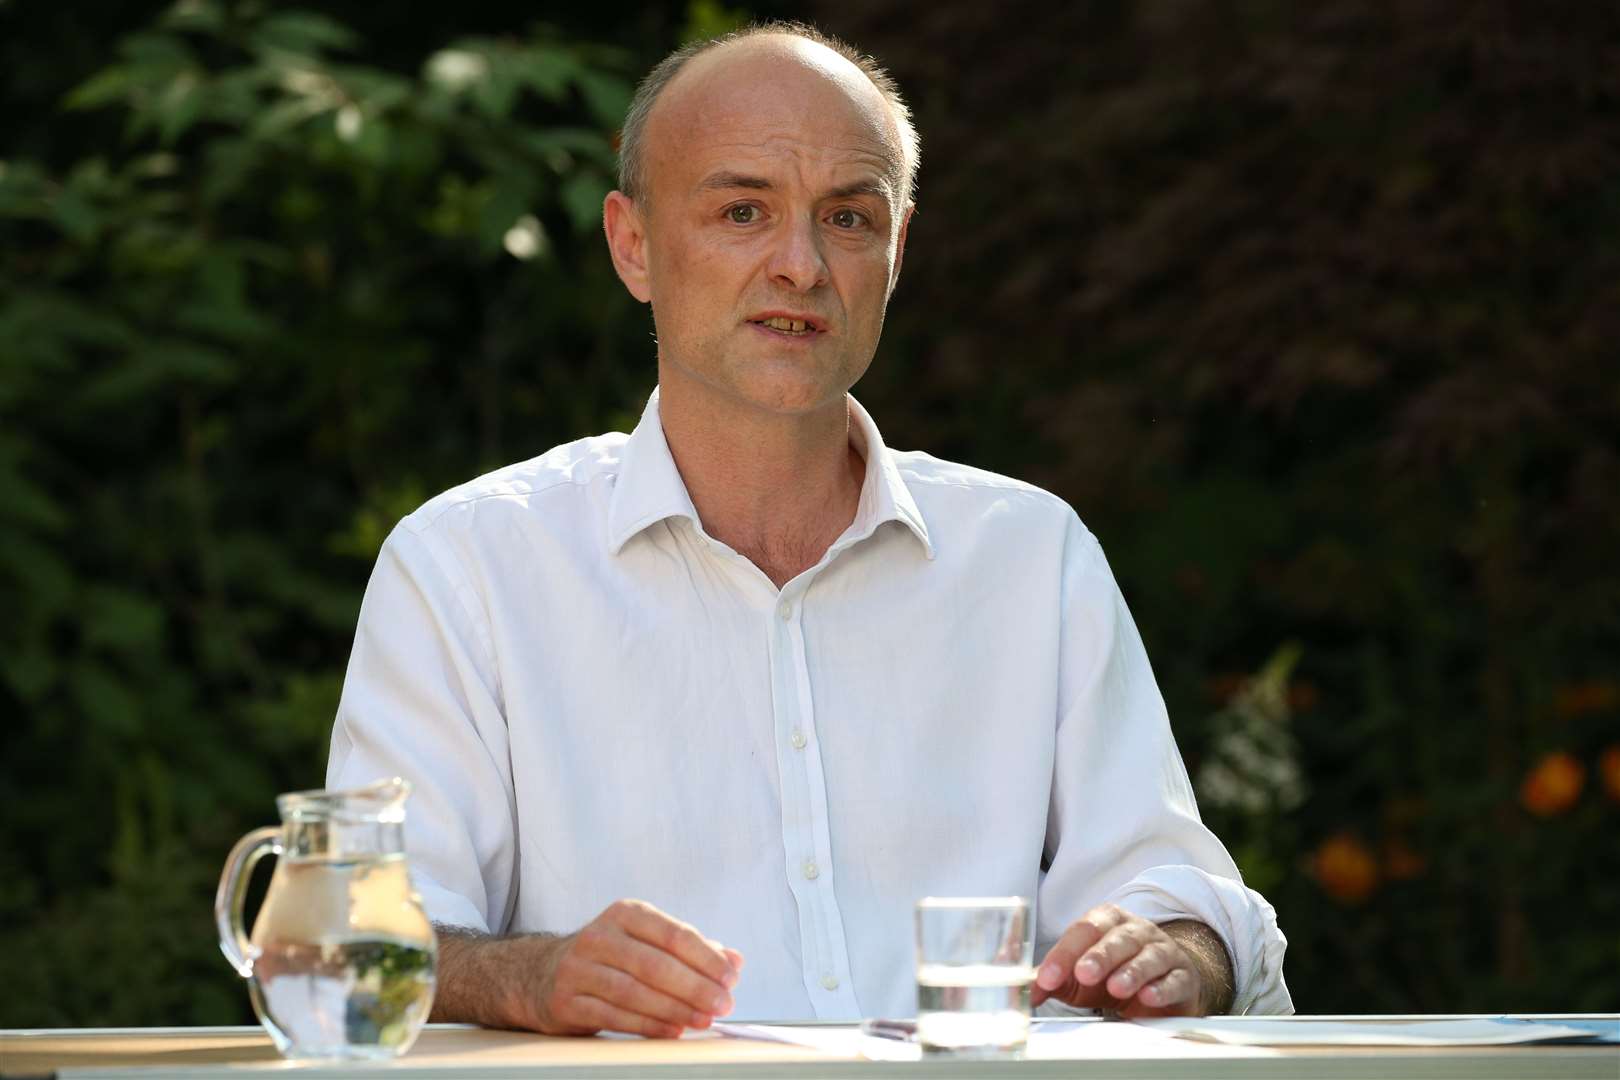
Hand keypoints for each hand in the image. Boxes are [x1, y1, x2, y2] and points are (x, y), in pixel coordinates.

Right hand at [532, 899, 743, 1037]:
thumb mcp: (648, 942)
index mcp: (626, 914)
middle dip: (695, 987)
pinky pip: (613, 1015)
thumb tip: (734, 961)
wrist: (544, 975)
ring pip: (634, 991)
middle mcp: (600, 936)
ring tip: (702, 1021)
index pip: (673, 934)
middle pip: (655, 964)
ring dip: (674, 1009)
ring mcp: (579, 968)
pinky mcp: (567, 1000)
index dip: (705, 957)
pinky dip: (647, 1025)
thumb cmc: (611, 958)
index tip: (731, 978)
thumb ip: (692, 950)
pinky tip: (671, 1031)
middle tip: (722, 1004)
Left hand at [1032, 905, 1228, 1016]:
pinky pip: (1175, 979)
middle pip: (1117, 939)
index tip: (1047, 978)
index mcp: (1106, 921)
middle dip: (1099, 956)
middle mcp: (1135, 931)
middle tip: (1083, 974)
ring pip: (1148, 957)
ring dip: (1131, 971)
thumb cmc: (1113, 974)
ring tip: (1115, 988)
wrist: (1163, 982)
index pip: (1083, 931)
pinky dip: (1162, 988)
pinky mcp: (1183, 976)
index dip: (1063, 953)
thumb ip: (1052, 977)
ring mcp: (1162, 951)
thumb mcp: (1079, 975)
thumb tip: (1024, 989)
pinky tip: (1149, 996)